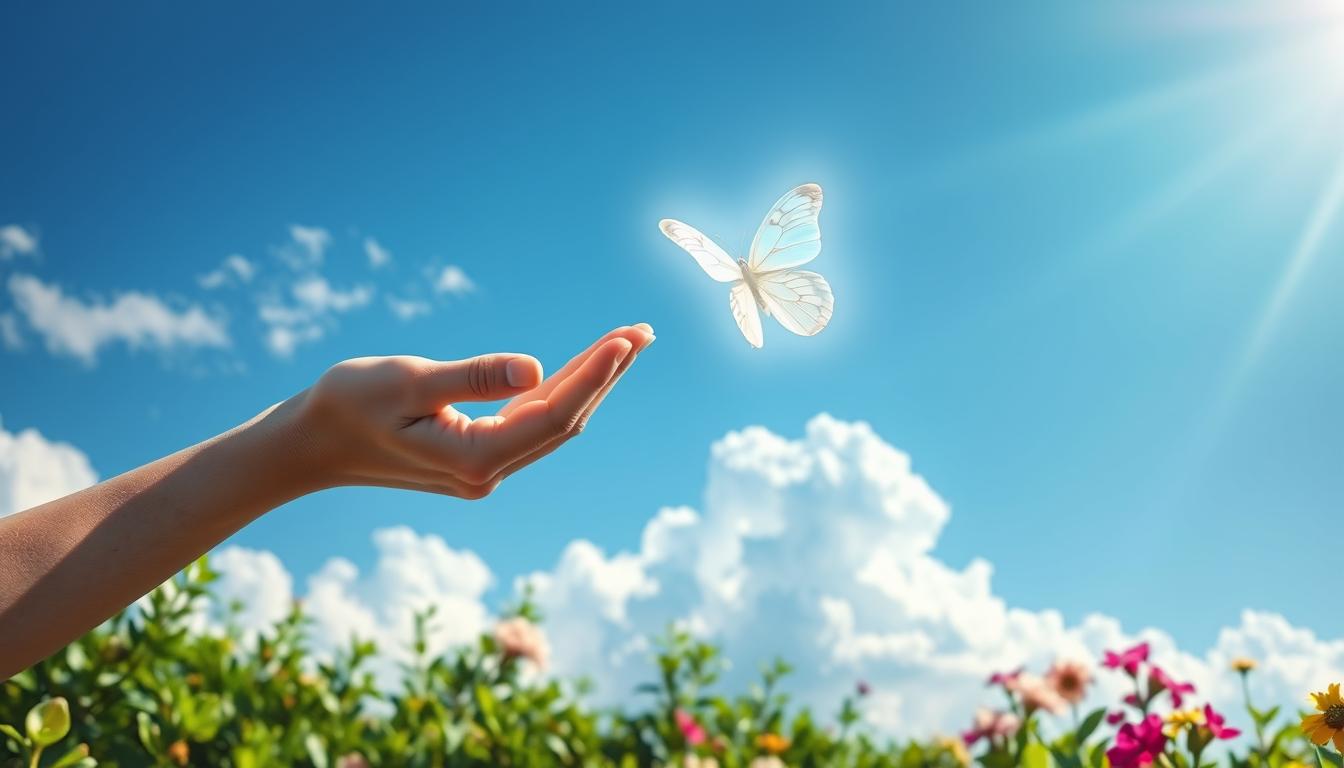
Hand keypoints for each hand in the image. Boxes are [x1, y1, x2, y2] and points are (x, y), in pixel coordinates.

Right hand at [291, 324, 654, 498]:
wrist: (308, 445)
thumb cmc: (348, 405)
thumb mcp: (407, 381)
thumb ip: (474, 377)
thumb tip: (537, 370)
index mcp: (474, 460)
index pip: (555, 415)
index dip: (595, 376)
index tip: (625, 340)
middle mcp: (488, 473)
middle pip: (566, 419)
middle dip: (607, 374)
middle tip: (645, 331)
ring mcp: (485, 469)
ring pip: (553, 421)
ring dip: (590, 381)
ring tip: (629, 341)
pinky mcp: (476, 457)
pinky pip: (531, 421)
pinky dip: (560, 390)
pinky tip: (584, 366)